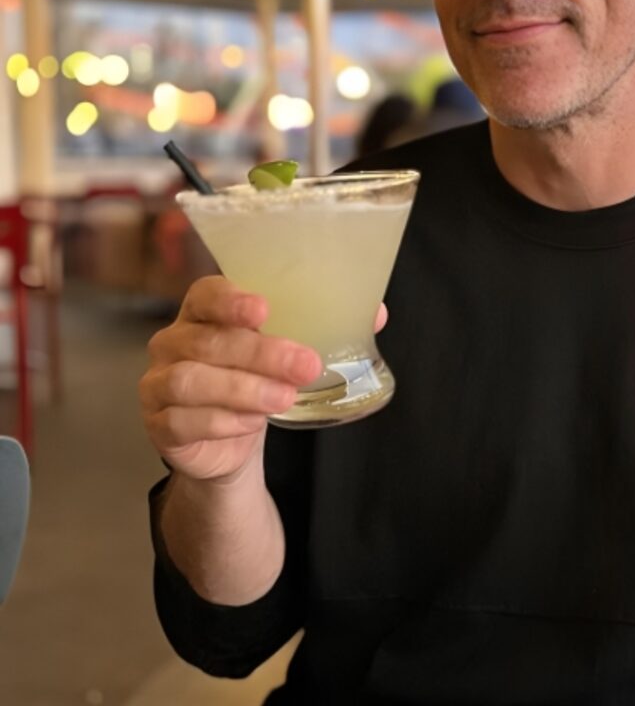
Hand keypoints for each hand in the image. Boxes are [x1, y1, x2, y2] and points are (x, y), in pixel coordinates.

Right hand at [141, 276, 387, 483]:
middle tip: (305, 366)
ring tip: (284, 398)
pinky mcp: (158, 423)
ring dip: (243, 389)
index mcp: (203, 312)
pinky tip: (252, 422)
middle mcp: (174, 342)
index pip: (206, 294)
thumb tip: (375, 312)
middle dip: (261, 353)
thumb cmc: (259, 379)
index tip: (264, 309)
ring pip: (190, 381)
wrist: (232, 440)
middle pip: (208, 341)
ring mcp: (158, 383)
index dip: (231, 300)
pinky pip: (181, 421)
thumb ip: (324, 327)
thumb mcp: (287, 350)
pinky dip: (222, 421)